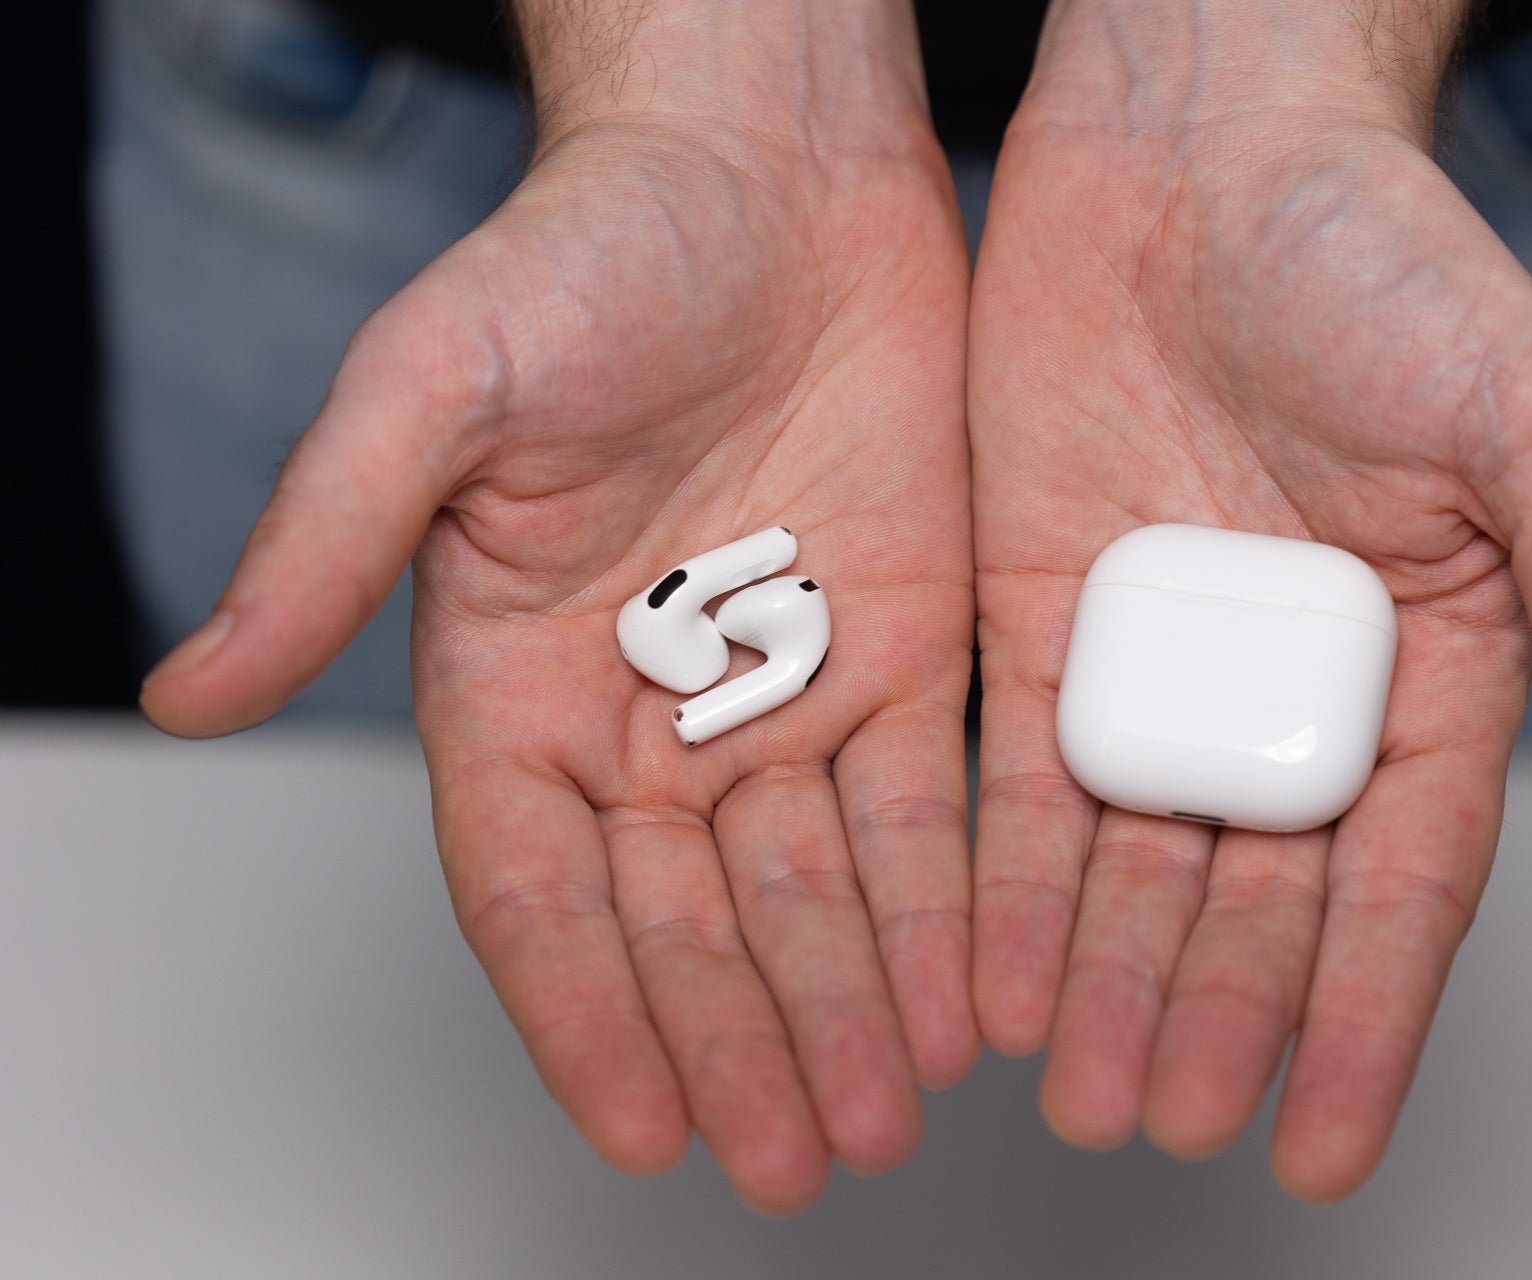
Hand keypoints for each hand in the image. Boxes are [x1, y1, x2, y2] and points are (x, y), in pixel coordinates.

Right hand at [141, 1, 975, 1212]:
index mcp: (518, 679)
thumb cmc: (589, 247)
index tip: (643, 1130)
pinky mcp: (905, 646)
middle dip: (740, 1040)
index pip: (541, 889)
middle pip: (690, 916)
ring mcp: (784, 685)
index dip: (585, 1013)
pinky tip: (963, 997)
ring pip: (813, 883)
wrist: (768, 163)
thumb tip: (191, 692)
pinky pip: (922, 798)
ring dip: (848, 1004)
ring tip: (879, 1118)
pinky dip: (943, 902)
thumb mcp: (432, 386)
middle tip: (792, 1158)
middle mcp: (650, 709)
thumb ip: (326, 544)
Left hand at [969, 0, 1531, 1200]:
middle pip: (1250, 893)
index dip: (1366, 1018)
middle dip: (1210, 1015)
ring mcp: (1154, 658)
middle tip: (1161, 1119)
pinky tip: (984, 968)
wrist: (1199, 139)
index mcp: (1420, 667)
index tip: (1322, 1141)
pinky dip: (1004, 873)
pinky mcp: (1038, 613)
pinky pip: (1018, 769)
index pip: (1398, 883)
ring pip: (1128, 858)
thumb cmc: (1382, 254)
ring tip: (1071, 1089)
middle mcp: (1282, 685)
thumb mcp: (1530, 421)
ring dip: (1100, 979)